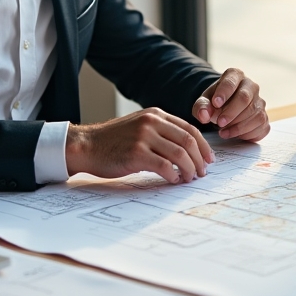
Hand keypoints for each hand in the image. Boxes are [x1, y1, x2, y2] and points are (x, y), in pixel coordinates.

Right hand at [65, 108, 213, 183]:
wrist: (87, 145)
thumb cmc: (114, 141)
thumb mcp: (140, 127)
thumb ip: (161, 132)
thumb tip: (186, 149)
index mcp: (156, 114)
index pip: (189, 129)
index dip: (203, 146)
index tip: (208, 159)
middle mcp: (152, 122)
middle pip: (188, 141)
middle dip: (200, 159)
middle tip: (202, 172)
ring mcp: (144, 137)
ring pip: (179, 154)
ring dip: (189, 169)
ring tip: (190, 178)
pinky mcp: (136, 153)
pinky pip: (164, 166)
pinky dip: (173, 175)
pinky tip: (173, 180)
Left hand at [193, 68, 269, 141]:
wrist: (225, 109)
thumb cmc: (215, 102)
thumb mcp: (204, 101)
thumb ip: (201, 106)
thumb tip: (204, 115)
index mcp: (235, 76)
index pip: (231, 81)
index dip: (224, 92)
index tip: (215, 104)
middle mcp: (251, 86)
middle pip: (245, 98)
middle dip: (231, 112)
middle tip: (219, 123)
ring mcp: (260, 102)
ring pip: (255, 114)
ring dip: (238, 126)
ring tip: (223, 132)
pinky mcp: (264, 117)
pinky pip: (261, 126)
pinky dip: (248, 133)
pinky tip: (235, 134)